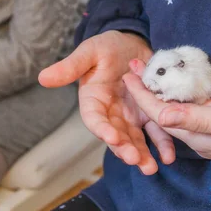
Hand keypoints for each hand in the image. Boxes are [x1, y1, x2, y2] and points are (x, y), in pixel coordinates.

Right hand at [39, 31, 174, 174]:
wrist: (132, 43)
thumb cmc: (107, 46)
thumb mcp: (89, 52)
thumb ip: (70, 67)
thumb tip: (42, 78)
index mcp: (93, 100)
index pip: (94, 119)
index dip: (101, 129)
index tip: (111, 137)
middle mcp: (110, 113)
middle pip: (115, 135)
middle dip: (125, 149)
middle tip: (136, 160)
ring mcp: (130, 116)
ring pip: (134, 139)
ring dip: (142, 155)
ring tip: (150, 167)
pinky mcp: (148, 115)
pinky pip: (155, 132)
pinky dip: (162, 144)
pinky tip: (168, 156)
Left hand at [123, 60, 210, 174]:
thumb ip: (198, 119)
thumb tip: (161, 116)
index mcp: (197, 138)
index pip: (160, 115)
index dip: (142, 94)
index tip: (128, 72)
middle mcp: (199, 138)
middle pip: (164, 114)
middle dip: (146, 91)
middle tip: (135, 66)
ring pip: (177, 113)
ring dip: (162, 93)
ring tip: (151, 72)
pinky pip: (194, 111)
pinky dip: (182, 97)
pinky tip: (179, 86)